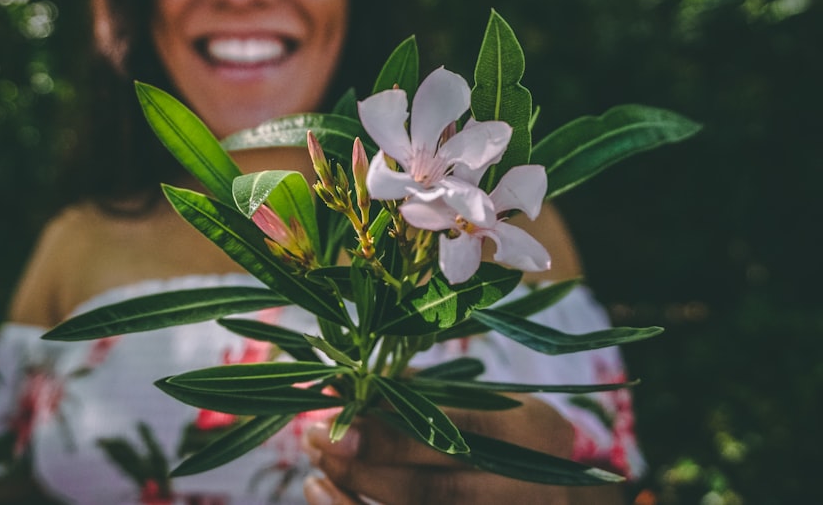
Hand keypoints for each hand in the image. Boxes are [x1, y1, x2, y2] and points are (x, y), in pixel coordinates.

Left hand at [301, 395, 625, 504]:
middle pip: (431, 489)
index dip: (389, 429)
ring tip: (315, 472)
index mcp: (528, 434)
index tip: (334, 413)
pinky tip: (330, 494)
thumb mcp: (489, 404)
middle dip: (363, 465)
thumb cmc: (513, 437)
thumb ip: (424, 394)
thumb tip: (346, 384)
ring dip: (353, 497)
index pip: (453, 431)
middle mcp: (521, 488)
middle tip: (312, 439)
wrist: (565, 496)